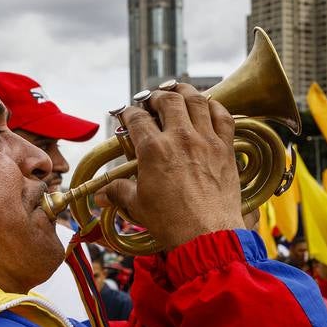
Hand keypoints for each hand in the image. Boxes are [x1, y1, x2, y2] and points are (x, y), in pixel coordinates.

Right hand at [103, 83, 242, 248]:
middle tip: (151, 101)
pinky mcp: (225, 148)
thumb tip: (101, 195)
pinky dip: (214, 106)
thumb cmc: (171, 222)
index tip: (126, 114)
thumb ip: (119, 192)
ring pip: (196, 100)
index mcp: (153, 149)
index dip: (128, 113)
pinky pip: (223, 116)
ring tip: (177, 91)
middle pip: (167, 100)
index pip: (137, 118)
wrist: (207, 235)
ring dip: (185, 91)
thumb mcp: (137, 205)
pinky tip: (208, 106)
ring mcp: (206, 140)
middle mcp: (180, 137)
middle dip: (156, 96)